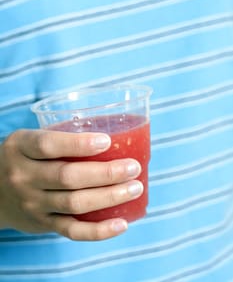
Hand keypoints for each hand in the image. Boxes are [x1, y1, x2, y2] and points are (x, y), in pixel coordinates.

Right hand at [0, 129, 142, 240]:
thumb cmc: (24, 158)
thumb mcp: (29, 140)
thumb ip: (59, 138)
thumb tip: (112, 136)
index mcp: (21, 147)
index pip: (48, 145)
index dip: (78, 144)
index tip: (107, 142)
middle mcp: (23, 176)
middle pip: (67, 177)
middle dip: (105, 173)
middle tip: (133, 167)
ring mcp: (32, 203)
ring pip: (74, 203)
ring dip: (109, 197)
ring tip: (135, 188)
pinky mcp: (42, 223)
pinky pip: (71, 230)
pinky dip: (98, 231)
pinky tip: (121, 224)